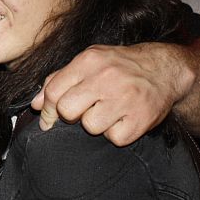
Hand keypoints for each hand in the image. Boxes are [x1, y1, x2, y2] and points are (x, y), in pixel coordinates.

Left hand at [31, 43, 190, 145]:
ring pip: (90, 127)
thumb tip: (36, 104)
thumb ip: (59, 79)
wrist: (164, 70)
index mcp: (89, 61)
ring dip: (96, 124)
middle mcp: (107, 78)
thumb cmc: (120, 66)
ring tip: (108, 111)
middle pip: (68, 111)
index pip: (54, 90)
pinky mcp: (141, 119)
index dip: (47, 109)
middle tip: (85, 110)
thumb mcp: (89, 61)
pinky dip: (117, 132)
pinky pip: (115, 138)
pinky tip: (124, 118)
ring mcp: (125, 99)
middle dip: (71, 115)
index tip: (48, 118)